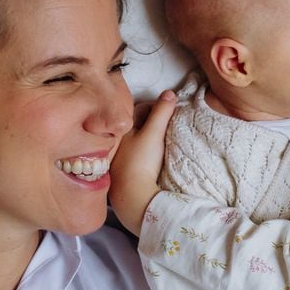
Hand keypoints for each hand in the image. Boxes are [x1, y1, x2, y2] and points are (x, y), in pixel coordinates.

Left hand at [111, 91, 175, 233]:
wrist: (134, 197)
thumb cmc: (140, 162)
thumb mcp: (153, 133)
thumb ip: (162, 112)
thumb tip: (170, 92)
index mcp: (121, 130)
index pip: (140, 109)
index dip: (156, 106)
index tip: (170, 109)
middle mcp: (118, 142)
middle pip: (138, 125)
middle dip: (153, 121)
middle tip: (170, 122)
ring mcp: (121, 159)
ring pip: (138, 141)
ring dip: (150, 138)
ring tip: (166, 139)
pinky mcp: (127, 174)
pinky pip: (139, 155)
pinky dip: (147, 152)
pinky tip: (156, 157)